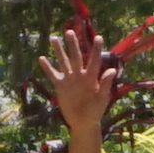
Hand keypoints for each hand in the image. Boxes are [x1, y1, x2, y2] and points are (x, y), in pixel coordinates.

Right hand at [34, 25, 110, 152]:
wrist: (83, 121)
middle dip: (73, 44)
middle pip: (75, 56)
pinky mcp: (60, 86)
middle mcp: (79, 75)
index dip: (96, 49)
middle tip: (69, 31)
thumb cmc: (96, 110)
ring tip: (54, 38)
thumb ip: (106, 84)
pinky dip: (47, 68)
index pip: (94, 60)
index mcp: (91, 77)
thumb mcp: (102, 98)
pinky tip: (41, 58)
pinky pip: (53, 75)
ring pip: (63, 62)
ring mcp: (69, 79)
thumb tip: (112, 70)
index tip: (98, 37)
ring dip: (59, 51)